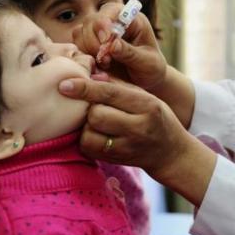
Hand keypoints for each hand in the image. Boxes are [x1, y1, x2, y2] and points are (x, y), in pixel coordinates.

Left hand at [59, 77, 216, 204]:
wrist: (170, 152)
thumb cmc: (155, 117)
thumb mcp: (145, 96)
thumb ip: (118, 84)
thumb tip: (90, 74)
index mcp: (147, 105)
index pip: (110, 94)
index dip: (85, 88)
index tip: (64, 84)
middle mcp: (139, 127)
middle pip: (97, 115)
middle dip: (90, 108)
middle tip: (96, 105)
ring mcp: (127, 147)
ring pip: (90, 133)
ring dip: (87, 124)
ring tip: (97, 120)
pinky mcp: (116, 160)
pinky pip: (88, 147)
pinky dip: (87, 138)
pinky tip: (96, 133)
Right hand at [72, 3, 167, 90]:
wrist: (145, 82)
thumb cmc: (151, 68)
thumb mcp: (147, 62)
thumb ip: (130, 52)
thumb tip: (113, 44)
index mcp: (129, 17)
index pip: (110, 11)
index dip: (104, 25)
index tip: (106, 43)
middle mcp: (110, 20)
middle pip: (90, 22)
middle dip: (94, 42)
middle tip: (107, 62)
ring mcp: (96, 32)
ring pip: (79, 34)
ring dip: (88, 52)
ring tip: (106, 66)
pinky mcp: (87, 45)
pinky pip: (75, 48)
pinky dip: (82, 59)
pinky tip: (97, 69)